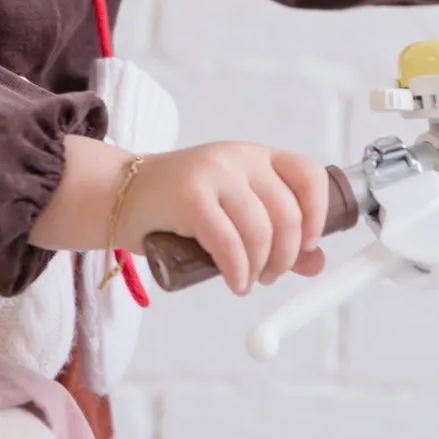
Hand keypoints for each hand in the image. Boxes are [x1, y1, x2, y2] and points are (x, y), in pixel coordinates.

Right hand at [116, 142, 330, 296]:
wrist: (120, 194)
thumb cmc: (179, 206)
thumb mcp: (235, 212)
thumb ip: (277, 234)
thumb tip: (317, 262)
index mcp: (256, 156)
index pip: (308, 174)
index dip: (318, 214)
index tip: (308, 244)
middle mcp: (239, 158)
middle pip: (287, 213)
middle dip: (285, 257)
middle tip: (270, 275)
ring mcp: (214, 173)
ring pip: (261, 231)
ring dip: (260, 269)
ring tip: (246, 279)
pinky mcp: (190, 196)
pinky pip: (229, 244)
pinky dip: (238, 272)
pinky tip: (234, 281)